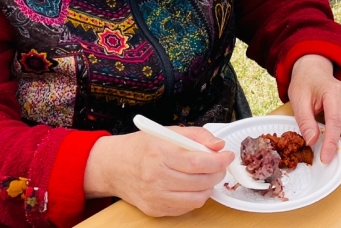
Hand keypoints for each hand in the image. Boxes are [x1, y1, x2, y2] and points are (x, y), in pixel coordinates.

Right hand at [84, 127, 232, 215]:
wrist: (113, 167)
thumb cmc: (141, 147)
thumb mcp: (168, 131)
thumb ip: (197, 136)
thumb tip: (219, 145)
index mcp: (159, 154)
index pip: (198, 162)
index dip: (218, 161)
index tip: (227, 156)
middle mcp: (156, 178)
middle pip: (200, 181)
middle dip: (217, 173)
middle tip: (220, 165)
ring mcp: (155, 197)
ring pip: (196, 198)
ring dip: (208, 187)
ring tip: (207, 176)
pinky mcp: (154, 209)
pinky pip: (185, 208)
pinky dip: (195, 197)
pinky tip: (192, 185)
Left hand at [288, 54, 340, 162]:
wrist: (314, 71)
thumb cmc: (306, 83)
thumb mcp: (299, 100)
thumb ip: (305, 121)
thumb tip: (312, 141)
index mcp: (334, 93)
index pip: (336, 122)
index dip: (332, 143)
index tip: (326, 158)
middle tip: (335, 159)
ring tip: (336, 152)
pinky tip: (339, 143)